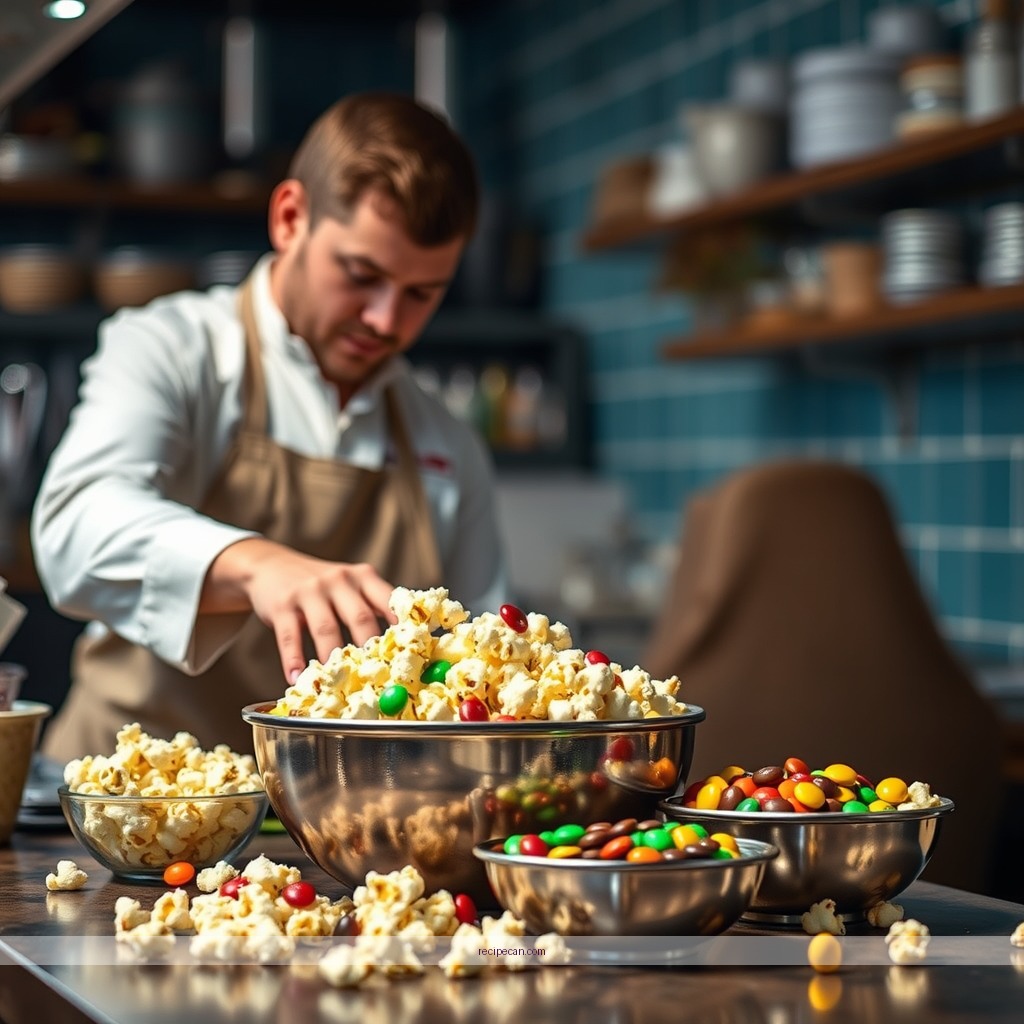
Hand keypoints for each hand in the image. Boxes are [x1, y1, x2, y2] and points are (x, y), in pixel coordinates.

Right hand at [202, 538, 397, 682]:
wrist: (270, 564)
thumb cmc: (320, 585)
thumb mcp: (350, 585)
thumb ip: (372, 608)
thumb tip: (399, 649)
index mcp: (363, 577)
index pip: (389, 601)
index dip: (402, 628)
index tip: (410, 655)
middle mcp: (339, 580)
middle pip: (361, 617)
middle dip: (371, 650)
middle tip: (378, 679)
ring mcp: (310, 591)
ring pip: (326, 628)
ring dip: (334, 659)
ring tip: (339, 685)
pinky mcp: (282, 605)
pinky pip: (290, 636)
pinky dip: (294, 661)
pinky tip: (298, 679)